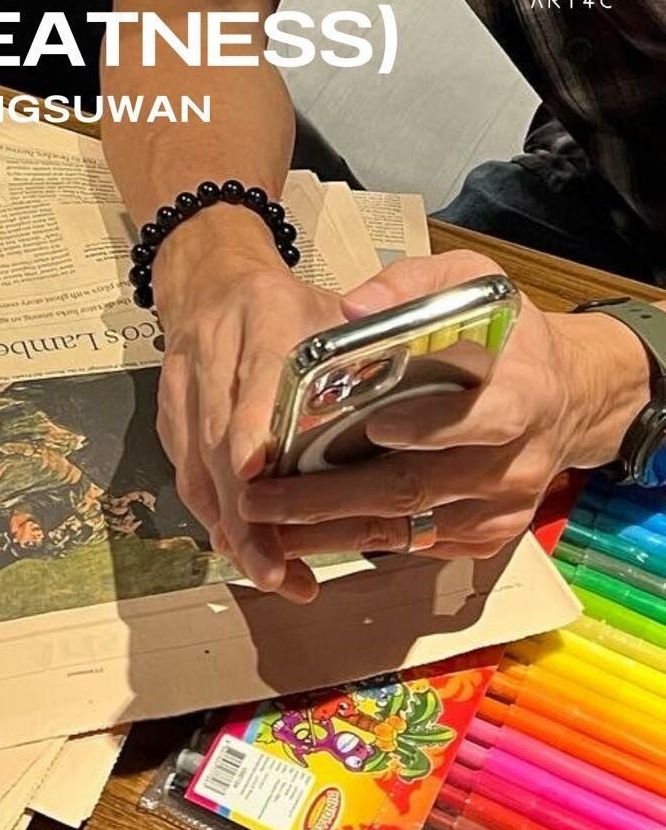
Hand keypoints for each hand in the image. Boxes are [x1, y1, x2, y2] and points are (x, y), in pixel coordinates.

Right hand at [153, 207, 345, 602]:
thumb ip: (368, 351)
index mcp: (264, 316)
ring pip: (196, 466)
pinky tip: (243, 549)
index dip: (249, 425)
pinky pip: (186, 474)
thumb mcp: (331, 309)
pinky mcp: (167, 415)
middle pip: (216, 440)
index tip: (256, 469)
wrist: (208, 278)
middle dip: (242, 510)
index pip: (253, 374)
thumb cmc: (284, 303)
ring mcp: (182, 386)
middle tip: (275, 566)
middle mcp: (213, 352)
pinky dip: (214, 516)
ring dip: (229, 526)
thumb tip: (421, 405)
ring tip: (269, 572)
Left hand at [238, 251, 650, 560]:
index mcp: (522, 395)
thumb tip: (351, 308)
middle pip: (415, 487)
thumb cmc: (508, 337)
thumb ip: (414, 286)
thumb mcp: (475, 284)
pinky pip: (411, 545)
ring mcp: (499, 508)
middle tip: (262, 496)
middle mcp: (515, 462)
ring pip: (404, 528)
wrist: (568, 397)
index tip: (371, 427)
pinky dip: (351, 542)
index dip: (426, 426)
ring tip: (262, 524)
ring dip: (326, 531)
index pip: (479, 418)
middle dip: (330, 497)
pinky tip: (300, 533)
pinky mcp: (482, 537)